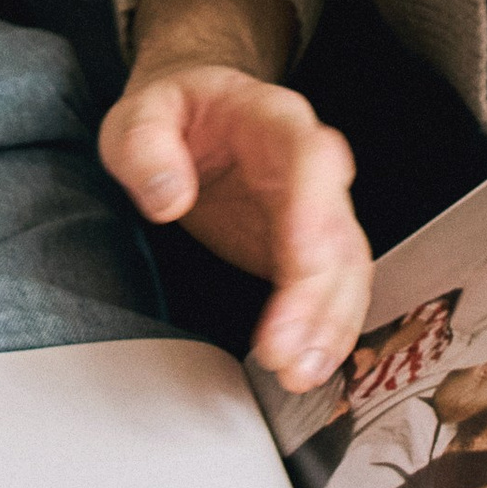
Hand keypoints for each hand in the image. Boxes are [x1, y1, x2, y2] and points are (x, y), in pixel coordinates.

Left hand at [101, 0, 371, 387]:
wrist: (198, 114)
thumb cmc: (174, 113)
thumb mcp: (140, 112)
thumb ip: (145, 145)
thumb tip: (168, 197)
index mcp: (276, 119)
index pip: (312, 162)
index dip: (314, 217)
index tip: (300, 268)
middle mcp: (312, 164)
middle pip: (336, 230)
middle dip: (317, 297)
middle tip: (283, 353)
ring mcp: (318, 208)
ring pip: (346, 268)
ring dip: (329, 325)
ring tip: (297, 374)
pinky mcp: (312, 247)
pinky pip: (336, 290)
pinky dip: (327, 330)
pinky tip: (308, 367)